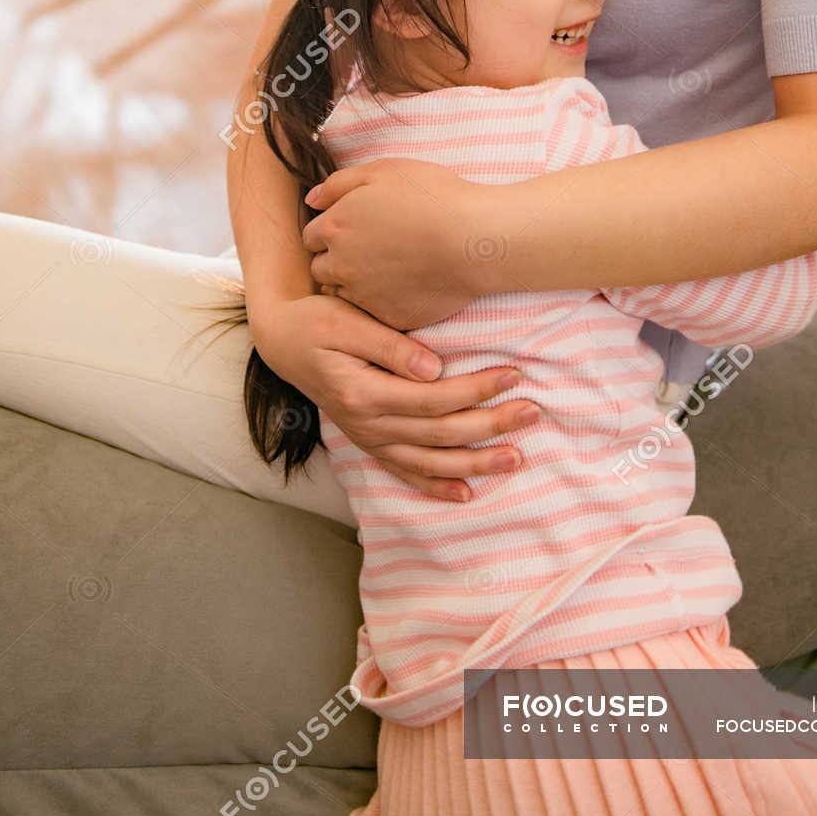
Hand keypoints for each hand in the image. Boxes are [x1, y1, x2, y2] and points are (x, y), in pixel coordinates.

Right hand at [250, 293, 541, 502]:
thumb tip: (434, 368)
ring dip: (476, 462)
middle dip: (490, 425)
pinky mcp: (370, 443)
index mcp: (363, 394)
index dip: (476, 390)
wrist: (283, 340)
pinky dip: (436, 488)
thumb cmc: (316, 321)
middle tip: (533, 413)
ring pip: (430, 462)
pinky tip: (467, 494)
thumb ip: (389, 346)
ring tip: (517, 457)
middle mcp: (368, 426)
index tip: (513, 374)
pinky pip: (406, 474)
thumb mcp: (345, 321)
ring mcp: (369, 439)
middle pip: (440, 434)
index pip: (432, 399)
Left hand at [300, 157, 490, 327]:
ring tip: (386, 269)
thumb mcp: (383, 171)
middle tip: (369, 249)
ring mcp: (363, 296)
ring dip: (354, 283)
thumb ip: (339, 184)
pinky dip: (381, 302)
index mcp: (335, 227)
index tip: (354, 228)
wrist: (472, 238)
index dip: (330, 230)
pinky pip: (373, 313)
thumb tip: (312, 199)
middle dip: (336, 259)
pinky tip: (404, 285)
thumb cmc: (431, 197)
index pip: (311, 236)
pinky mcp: (388, 318)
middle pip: (320, 267)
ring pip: (342, 293)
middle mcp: (340, 265)